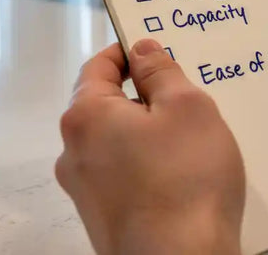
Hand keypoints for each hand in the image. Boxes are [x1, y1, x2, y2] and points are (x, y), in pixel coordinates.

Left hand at [56, 39, 244, 254]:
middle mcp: (74, 153)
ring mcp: (85, 191)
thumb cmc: (187, 180)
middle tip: (188, 100)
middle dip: (145, 97)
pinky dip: (149, 165)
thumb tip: (142, 50)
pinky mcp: (103, 218)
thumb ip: (161, 72)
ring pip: (118, 143)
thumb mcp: (188, 107)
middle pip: (107, 106)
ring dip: (149, 134)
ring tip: (193, 144)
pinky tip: (183, 177)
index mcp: (86, 117)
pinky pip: (124, 174)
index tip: (158, 50)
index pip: (99, 66)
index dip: (129, 52)